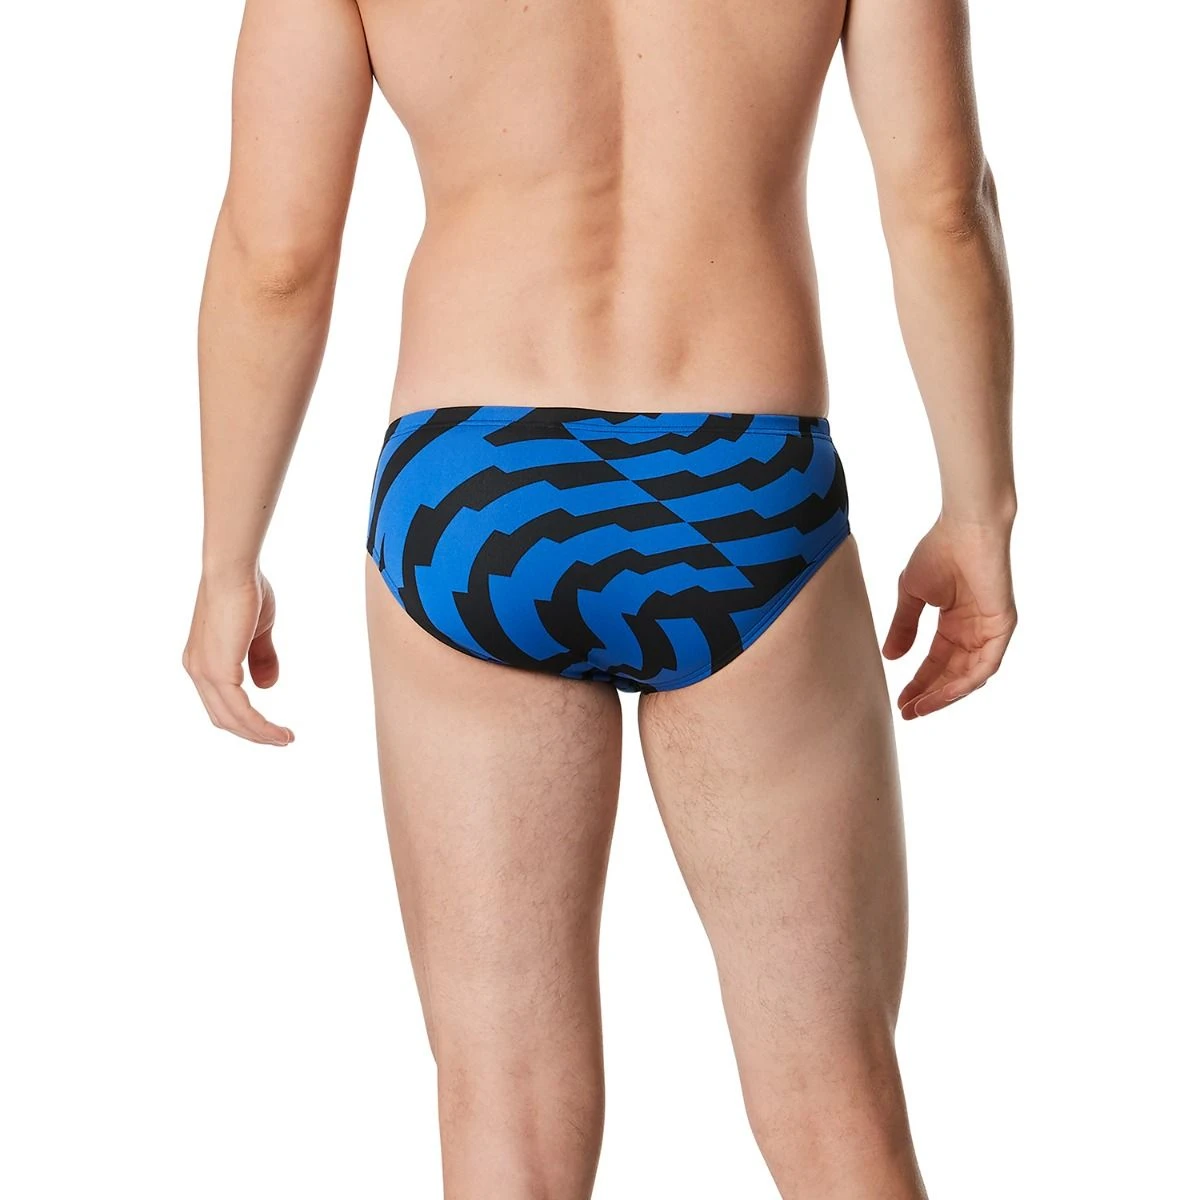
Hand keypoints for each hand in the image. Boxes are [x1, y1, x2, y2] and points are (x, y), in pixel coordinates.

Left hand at [182, 569, 294, 745]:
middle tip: (280, 740)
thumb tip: (267, 686)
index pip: (221, 701)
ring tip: (285, 740)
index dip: (246, 718)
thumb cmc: (245, 590)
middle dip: (253, 733)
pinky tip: (277, 732)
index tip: (271, 726)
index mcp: (203, 660)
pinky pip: (241, 711)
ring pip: (232, 719)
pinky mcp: (218, 672)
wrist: (234, 570)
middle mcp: (198, 670)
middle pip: (223, 717)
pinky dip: (260, 726)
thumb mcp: (258, 630)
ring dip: (260, 734)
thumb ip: (261, 657)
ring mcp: (205, 672)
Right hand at [882, 516, 1016, 719]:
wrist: (965, 528)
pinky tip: (944, 693)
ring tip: (921, 707)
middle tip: (907, 712)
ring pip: (969, 675)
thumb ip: (904, 627)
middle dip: (929, 694)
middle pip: (952, 674)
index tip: (899, 700)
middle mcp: (974, 631)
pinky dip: (966, 681)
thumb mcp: (912, 595)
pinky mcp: (1001, 626)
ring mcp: (989, 630)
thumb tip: (890, 658)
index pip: (937, 661)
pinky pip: (986, 664)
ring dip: (945, 694)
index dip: (918, 682)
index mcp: (955, 623)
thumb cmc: (939, 551)